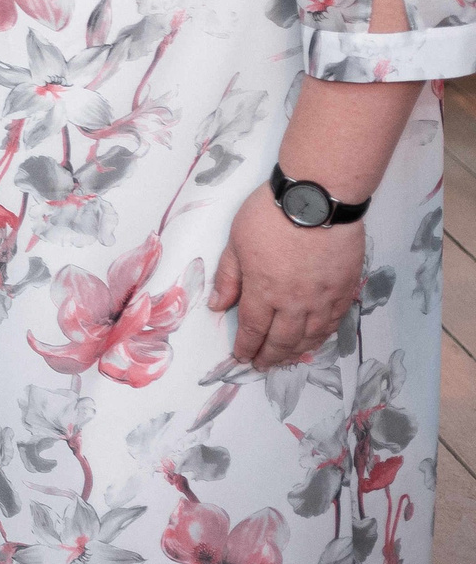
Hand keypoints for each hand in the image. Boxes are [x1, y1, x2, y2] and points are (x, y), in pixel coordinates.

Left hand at [209, 184, 364, 367]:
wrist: (318, 199)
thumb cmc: (272, 214)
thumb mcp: (236, 241)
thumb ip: (229, 276)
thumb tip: (219, 305)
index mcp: (264, 290)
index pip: (253, 328)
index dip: (246, 346)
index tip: (241, 357)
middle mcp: (295, 301)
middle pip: (282, 339)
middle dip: (270, 355)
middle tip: (262, 365)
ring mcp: (323, 297)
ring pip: (311, 336)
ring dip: (297, 351)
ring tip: (286, 358)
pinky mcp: (345, 288)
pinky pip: (334, 321)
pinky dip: (323, 335)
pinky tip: (316, 338)